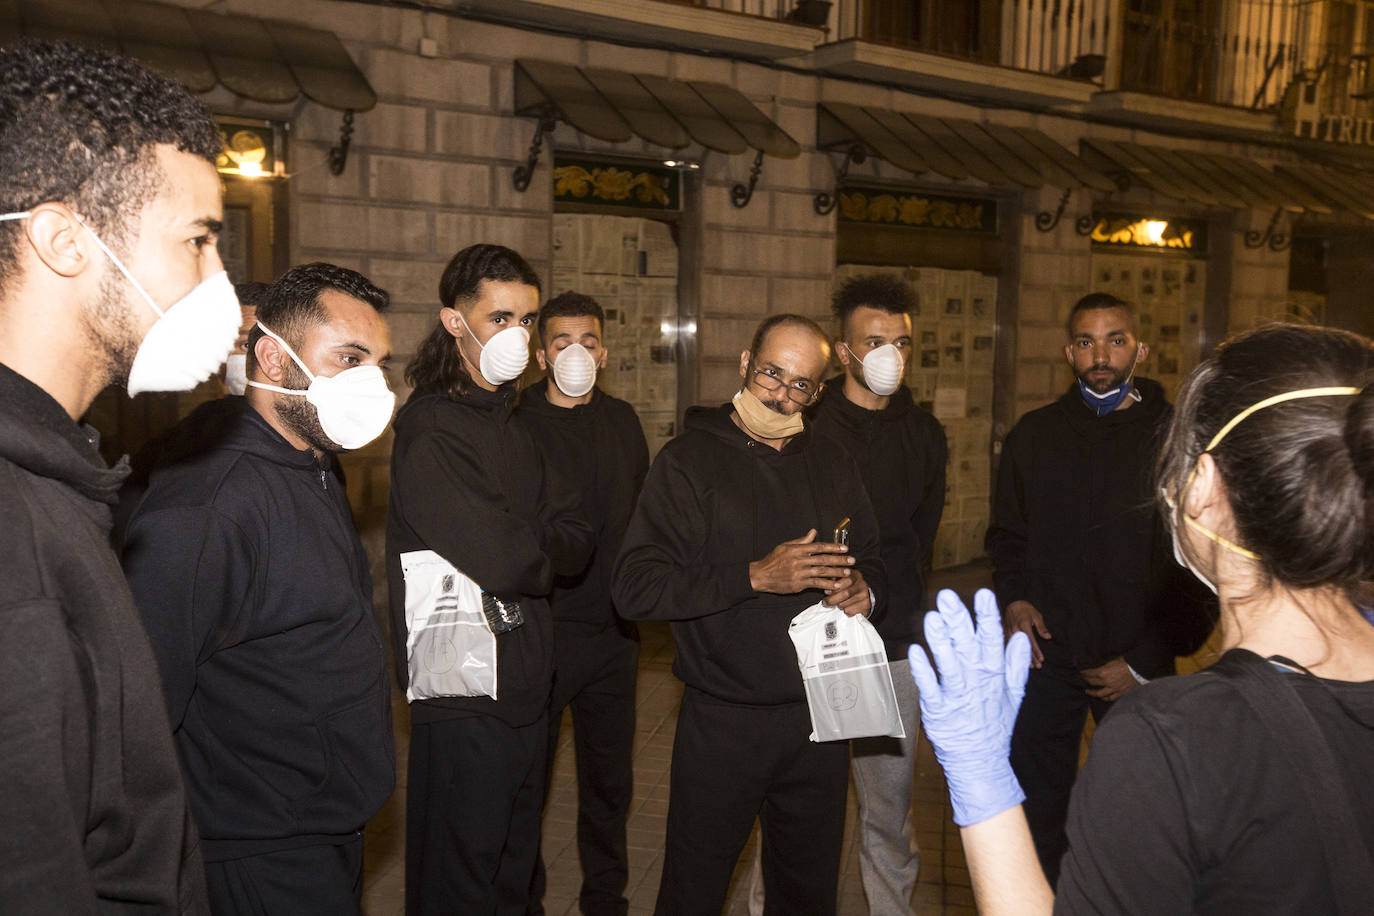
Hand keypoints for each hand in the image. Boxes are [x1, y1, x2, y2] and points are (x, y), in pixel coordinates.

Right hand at [749, 528, 853, 594]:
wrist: (761, 576)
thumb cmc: (773, 560)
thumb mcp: (785, 546)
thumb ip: (802, 541)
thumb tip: (814, 532)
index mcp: (796, 550)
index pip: (818, 547)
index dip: (833, 547)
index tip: (844, 548)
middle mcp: (798, 561)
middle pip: (823, 559)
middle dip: (839, 560)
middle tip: (851, 560)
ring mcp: (798, 573)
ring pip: (821, 572)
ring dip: (836, 572)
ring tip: (847, 572)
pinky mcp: (798, 584)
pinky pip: (815, 584)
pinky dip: (827, 584)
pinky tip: (836, 585)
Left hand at [823, 569, 870, 616]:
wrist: (866, 594)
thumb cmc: (850, 586)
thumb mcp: (842, 578)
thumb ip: (833, 579)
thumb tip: (825, 587)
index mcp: (855, 575)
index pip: (844, 581)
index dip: (833, 588)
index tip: (826, 591)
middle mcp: (862, 584)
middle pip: (845, 593)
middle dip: (832, 600)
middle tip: (825, 603)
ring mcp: (865, 595)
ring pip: (846, 604)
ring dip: (839, 606)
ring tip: (838, 604)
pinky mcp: (867, 605)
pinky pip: (850, 611)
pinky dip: (845, 611)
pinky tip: (846, 608)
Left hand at [909, 589, 1031, 826]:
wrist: (981, 763)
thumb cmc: (995, 725)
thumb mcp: (1014, 695)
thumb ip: (1016, 665)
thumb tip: (1021, 637)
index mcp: (993, 675)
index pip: (992, 641)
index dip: (988, 618)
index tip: (984, 593)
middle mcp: (976, 683)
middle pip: (967, 647)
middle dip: (958, 620)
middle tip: (947, 596)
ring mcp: (956, 697)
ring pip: (948, 665)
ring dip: (940, 642)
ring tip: (932, 618)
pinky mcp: (938, 711)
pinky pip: (930, 688)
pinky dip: (923, 671)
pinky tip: (916, 651)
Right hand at [1003, 600, 1050, 667]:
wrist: (1013, 604)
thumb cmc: (1026, 610)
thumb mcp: (1037, 616)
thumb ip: (1042, 627)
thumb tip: (1048, 637)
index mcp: (1024, 624)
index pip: (1031, 641)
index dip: (1037, 651)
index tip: (1042, 659)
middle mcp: (1016, 629)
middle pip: (1024, 647)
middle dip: (1032, 658)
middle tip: (1038, 666)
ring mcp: (1009, 632)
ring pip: (1017, 648)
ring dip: (1023, 657)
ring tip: (1030, 666)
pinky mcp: (1006, 633)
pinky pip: (1011, 645)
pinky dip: (1015, 653)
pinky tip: (1019, 659)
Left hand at [1081, 657, 1138, 701]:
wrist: (1138, 669)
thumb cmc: (1126, 663)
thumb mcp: (1112, 661)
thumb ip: (1104, 666)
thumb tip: (1099, 667)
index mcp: (1103, 672)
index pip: (1089, 674)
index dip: (1084, 673)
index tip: (1081, 673)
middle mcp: (1106, 682)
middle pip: (1092, 683)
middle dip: (1086, 681)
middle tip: (1083, 680)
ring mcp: (1113, 689)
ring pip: (1099, 694)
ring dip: (1092, 692)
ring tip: (1088, 691)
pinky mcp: (1120, 693)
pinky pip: (1110, 698)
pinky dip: (1105, 698)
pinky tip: (1102, 697)